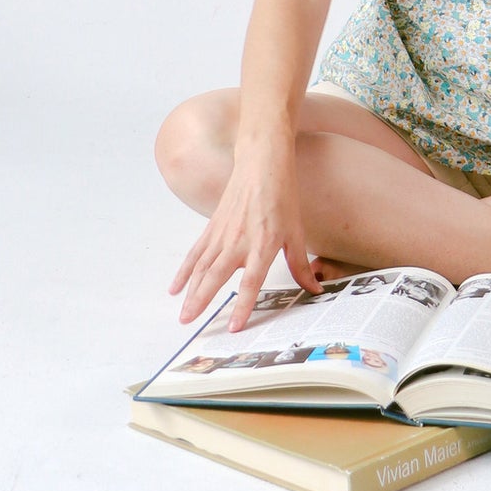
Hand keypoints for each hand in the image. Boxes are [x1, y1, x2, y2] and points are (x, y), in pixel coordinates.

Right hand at [168, 138, 321, 332]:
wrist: (261, 164)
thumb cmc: (282, 196)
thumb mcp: (296, 232)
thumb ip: (300, 265)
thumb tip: (314, 289)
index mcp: (263, 244)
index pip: (251, 281)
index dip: (243, 305)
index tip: (233, 326)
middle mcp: (239, 241)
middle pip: (216, 276)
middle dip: (201, 300)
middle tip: (189, 322)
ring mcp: (223, 234)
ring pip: (202, 267)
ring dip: (191, 291)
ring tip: (183, 313)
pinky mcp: (213, 227)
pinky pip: (196, 253)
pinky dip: (184, 271)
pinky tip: (175, 287)